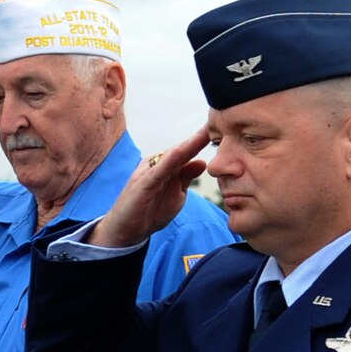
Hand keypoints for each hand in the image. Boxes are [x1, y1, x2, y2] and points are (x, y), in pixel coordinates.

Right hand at [89, 128, 210, 247]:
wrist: (126, 230)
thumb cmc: (150, 211)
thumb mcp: (175, 194)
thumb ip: (186, 177)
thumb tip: (202, 161)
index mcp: (167, 167)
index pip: (187, 152)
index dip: (204, 141)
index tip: (225, 130)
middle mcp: (157, 165)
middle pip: (182, 149)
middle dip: (199, 137)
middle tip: (219, 121)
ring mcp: (149, 173)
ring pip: (172, 156)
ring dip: (188, 144)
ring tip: (205, 132)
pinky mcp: (142, 184)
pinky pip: (157, 171)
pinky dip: (168, 161)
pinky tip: (180, 152)